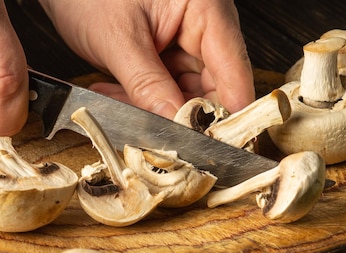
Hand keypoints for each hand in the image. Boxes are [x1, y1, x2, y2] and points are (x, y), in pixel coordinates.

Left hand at [39, 0, 254, 118]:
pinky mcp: (162, 48)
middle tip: (155, 135)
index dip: (227, 114)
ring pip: (183, 90)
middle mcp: (202, 23)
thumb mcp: (118, 38)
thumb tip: (173, 124)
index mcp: (207, 8)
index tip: (211, 147)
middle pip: (212, 86)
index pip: (233, 71)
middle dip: (182, 115)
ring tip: (118, 106)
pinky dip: (140, 96)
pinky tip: (112, 94)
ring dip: (154, 108)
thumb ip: (147, 84)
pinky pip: (162, 84)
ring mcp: (182, 37)